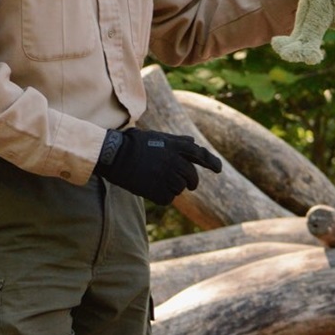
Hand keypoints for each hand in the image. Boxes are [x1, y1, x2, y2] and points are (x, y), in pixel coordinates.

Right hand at [95, 128, 221, 205]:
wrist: (116, 155)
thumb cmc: (135, 144)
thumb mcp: (157, 137)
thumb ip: (177, 141)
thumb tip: (193, 142)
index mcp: (175, 146)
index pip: (199, 154)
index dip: (211, 161)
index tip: (219, 169)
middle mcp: (174, 161)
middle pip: (191, 177)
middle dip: (190, 181)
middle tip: (186, 184)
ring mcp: (167, 176)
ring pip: (180, 188)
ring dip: (172, 187)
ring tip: (157, 180)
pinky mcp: (158, 190)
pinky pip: (168, 198)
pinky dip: (162, 196)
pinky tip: (151, 188)